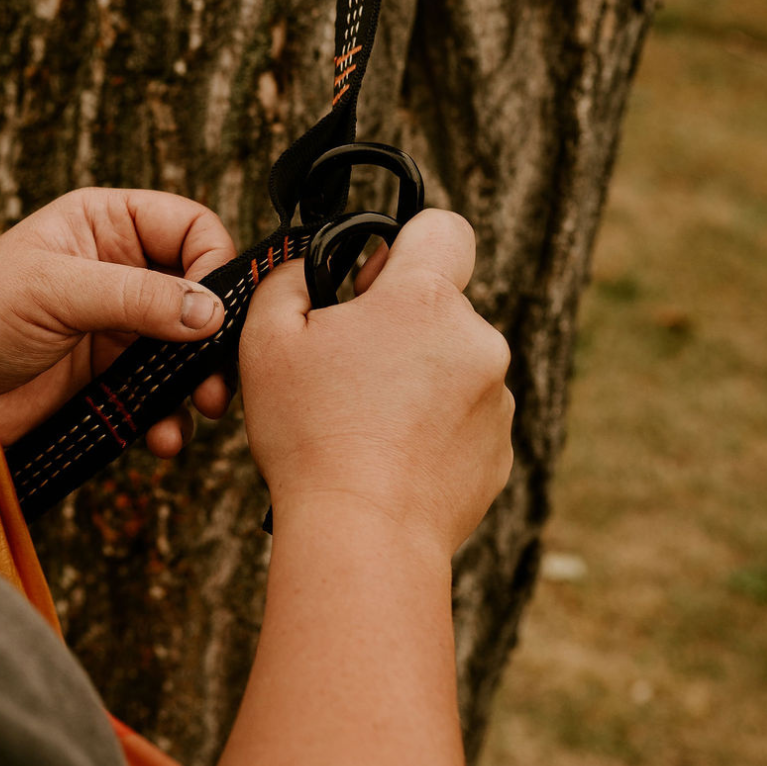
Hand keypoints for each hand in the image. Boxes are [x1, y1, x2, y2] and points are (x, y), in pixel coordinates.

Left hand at [0, 188, 237, 451]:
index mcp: (108, 222)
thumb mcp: (57, 292)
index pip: (191, 227)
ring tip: (204, 408)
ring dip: (201, 379)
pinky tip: (162, 436)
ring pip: (189, 345)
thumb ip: (136, 297)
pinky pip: (163, 391)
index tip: (214, 310)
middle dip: (216, 332)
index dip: (213, 263)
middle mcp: (123, 267)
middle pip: (201, 288)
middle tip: (220, 373)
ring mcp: (121, 323)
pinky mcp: (113, 374)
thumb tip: (211, 312)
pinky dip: (171, 414)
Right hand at [239, 210, 513, 559]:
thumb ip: (288, 280)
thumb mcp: (266, 338)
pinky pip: (466, 417)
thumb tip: (309, 269)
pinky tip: (390, 456)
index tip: (374, 282)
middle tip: (349, 367)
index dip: (408, 242)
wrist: (363, 537)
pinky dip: (434, 427)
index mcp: (424, 299)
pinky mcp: (500, 452)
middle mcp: (476, 340)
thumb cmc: (310, 435)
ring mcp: (497, 399)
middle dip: (399, 324)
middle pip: (440, 305)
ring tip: (366, 423)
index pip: (445, 228)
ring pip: (453, 363)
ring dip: (418, 378)